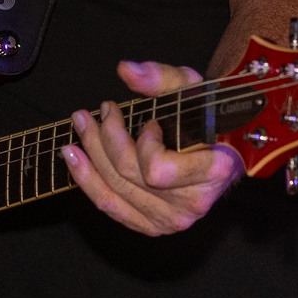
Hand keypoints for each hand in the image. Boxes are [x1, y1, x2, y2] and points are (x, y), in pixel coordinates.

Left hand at [65, 59, 243, 236]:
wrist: (222, 149)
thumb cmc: (209, 119)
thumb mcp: (193, 89)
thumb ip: (163, 78)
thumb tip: (127, 71)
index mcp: (213, 173)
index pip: (158, 169)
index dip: (145, 144)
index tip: (149, 122)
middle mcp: (192, 204)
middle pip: (128, 175)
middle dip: (105, 137)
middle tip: (100, 111)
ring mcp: (171, 219)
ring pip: (114, 190)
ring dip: (90, 154)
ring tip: (81, 126)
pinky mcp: (153, 226)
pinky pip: (111, 207)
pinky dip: (88, 181)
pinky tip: (75, 158)